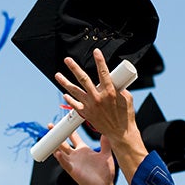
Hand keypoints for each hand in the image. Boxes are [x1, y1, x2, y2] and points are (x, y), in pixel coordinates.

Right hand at [53, 128, 122, 184]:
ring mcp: (72, 163)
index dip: (69, 129)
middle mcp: (75, 155)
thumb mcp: (106, 155)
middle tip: (50, 126)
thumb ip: (105, 144)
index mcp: (83, 150)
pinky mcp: (72, 171)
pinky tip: (57, 152)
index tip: (65, 120)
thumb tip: (106, 132)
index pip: (73, 137)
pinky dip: (60, 158)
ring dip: (54, 144)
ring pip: (60, 151)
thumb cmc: (105, 173)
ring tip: (49, 136)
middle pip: (63, 142)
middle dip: (56, 134)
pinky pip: (64, 163)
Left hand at [54, 48, 147, 183]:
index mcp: (110, 92)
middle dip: (74, 68)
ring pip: (74, 91)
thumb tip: (114, 82)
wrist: (120, 133)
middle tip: (67, 60)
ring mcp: (90, 105)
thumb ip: (120, 89)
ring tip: (57, 75)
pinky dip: (69, 99)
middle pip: (83, 79)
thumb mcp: (127, 99)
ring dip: (64, 82)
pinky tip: (64, 94)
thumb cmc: (125, 116)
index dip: (99, 61)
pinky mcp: (85, 113)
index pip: (103, 72)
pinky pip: (74, 104)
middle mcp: (97, 97)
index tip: (96, 51)